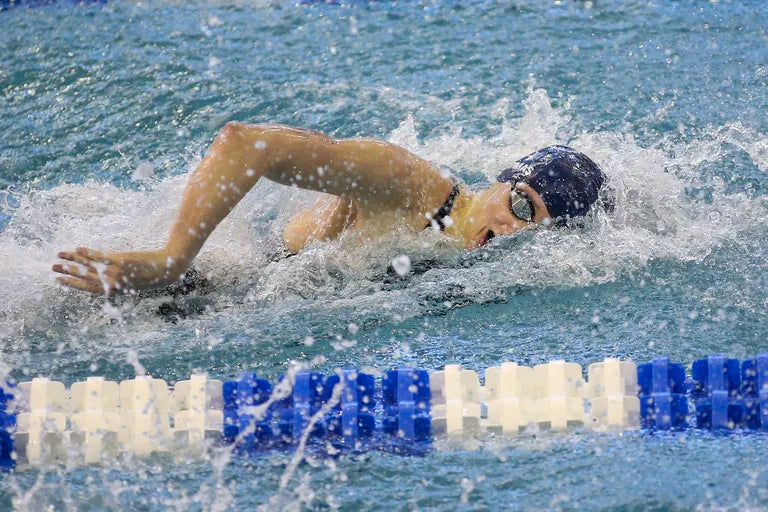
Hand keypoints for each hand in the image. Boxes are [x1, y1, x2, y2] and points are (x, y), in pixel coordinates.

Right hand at [53, 247, 182, 295]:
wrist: (169, 269)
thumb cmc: (154, 276)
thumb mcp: (136, 283)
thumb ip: (121, 284)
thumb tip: (110, 287)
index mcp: (115, 290)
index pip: (90, 288)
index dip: (74, 285)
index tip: (60, 281)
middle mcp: (113, 283)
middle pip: (85, 278)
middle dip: (68, 274)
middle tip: (52, 269)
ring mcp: (116, 272)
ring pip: (89, 267)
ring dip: (73, 261)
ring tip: (58, 256)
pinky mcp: (121, 260)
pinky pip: (101, 257)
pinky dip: (89, 254)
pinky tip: (77, 249)